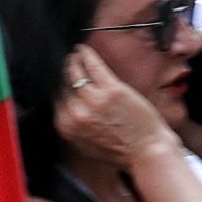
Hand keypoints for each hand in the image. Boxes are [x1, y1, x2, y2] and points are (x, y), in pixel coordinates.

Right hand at [55, 44, 177, 169]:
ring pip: (75, 72)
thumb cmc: (120, 149)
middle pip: (62, 83)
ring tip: (76, 53)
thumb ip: (72, 125)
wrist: (146, 151)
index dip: (57, 84)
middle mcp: (76, 113)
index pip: (55, 97)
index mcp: (66, 127)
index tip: (59, 74)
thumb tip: (64, 105)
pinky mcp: (111, 90)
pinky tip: (84, 50)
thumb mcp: (85, 144)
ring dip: (73, 59)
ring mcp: (93, 100)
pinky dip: (87, 55)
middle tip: (67, 60)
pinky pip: (93, 66)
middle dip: (63, 70)